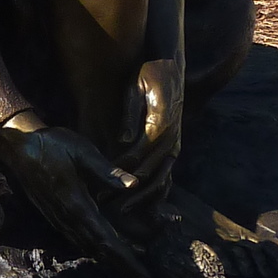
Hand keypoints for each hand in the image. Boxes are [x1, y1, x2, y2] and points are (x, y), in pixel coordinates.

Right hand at [0, 121, 148, 277]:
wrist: (18, 146)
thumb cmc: (52, 144)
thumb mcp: (81, 151)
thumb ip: (106, 171)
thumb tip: (133, 184)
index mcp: (77, 205)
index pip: (106, 240)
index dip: (127, 259)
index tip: (145, 276)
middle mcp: (68, 218)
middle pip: (100, 252)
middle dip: (124, 269)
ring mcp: (60, 219)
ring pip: (90, 248)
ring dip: (112, 262)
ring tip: (133, 273)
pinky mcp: (56, 216)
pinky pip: (80, 240)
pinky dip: (98, 251)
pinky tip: (107, 252)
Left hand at [119, 56, 183, 209]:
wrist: (169, 67)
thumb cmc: (148, 75)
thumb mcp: (136, 88)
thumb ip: (130, 115)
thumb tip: (123, 140)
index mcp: (160, 125)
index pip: (138, 157)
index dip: (120, 174)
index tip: (102, 186)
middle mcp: (171, 139)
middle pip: (150, 175)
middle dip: (129, 193)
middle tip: (107, 205)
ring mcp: (175, 145)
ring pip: (162, 180)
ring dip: (142, 198)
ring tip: (122, 210)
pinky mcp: (173, 147)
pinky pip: (166, 175)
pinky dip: (156, 192)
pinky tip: (143, 205)